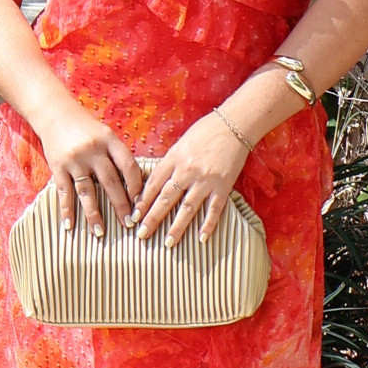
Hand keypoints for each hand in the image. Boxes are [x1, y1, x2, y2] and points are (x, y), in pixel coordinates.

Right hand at [36, 105, 142, 238]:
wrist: (54, 112)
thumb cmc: (85, 127)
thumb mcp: (105, 134)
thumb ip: (117, 155)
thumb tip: (135, 185)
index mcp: (109, 140)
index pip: (128, 166)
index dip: (136, 186)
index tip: (140, 204)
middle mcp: (92, 150)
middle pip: (110, 182)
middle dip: (120, 205)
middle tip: (128, 224)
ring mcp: (74, 159)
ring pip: (87, 191)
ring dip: (94, 214)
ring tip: (100, 233)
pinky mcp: (57, 166)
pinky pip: (64, 192)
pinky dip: (67, 210)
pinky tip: (70, 225)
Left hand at [134, 112, 250, 245]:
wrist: (234, 124)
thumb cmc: (205, 132)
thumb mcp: (180, 144)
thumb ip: (169, 163)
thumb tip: (154, 183)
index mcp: (174, 158)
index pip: (153, 184)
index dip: (142, 201)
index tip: (134, 215)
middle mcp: (187, 171)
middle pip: (166, 198)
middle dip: (152, 218)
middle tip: (142, 234)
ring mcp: (206, 180)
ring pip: (188, 208)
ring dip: (177, 227)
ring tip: (168, 243)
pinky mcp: (224, 186)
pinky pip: (214, 209)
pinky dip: (208, 224)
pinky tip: (201, 238)